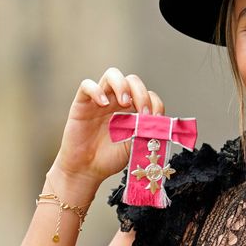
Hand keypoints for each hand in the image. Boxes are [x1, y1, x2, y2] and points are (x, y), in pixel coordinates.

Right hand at [52, 67, 164, 188]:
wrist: (87, 170)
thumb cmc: (111, 158)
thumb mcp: (135, 145)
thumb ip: (147, 133)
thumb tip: (163, 124)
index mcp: (132, 110)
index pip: (148, 94)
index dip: (155, 103)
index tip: (156, 119)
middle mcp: (117, 101)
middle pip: (133, 80)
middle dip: (141, 93)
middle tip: (143, 112)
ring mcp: (100, 100)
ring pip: (112, 75)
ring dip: (122, 85)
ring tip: (125, 103)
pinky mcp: (82, 104)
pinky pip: (87, 85)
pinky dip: (96, 90)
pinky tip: (102, 104)